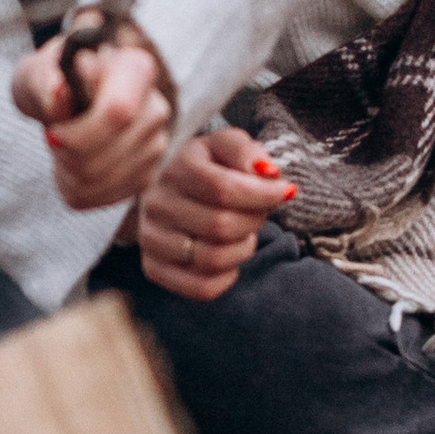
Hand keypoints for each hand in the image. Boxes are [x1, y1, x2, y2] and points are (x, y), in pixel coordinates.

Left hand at [10, 33, 174, 210]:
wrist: (66, 97)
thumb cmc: (53, 80)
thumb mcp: (38, 72)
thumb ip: (45, 80)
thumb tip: (59, 91)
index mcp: (135, 69)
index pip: (118, 112)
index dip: (80, 132)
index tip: (52, 131)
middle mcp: (155, 108)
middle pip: (108, 154)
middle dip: (66, 154)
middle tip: (52, 137)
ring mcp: (155, 145)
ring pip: (102, 181)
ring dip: (67, 172)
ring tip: (61, 150)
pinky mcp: (146, 176)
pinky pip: (102, 198)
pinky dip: (75, 188)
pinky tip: (71, 165)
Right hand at [135, 121, 295, 300]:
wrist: (174, 191)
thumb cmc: (210, 168)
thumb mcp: (227, 146)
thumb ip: (246, 151)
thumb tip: (267, 173)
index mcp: (177, 168)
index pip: (224, 189)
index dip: (262, 195)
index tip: (283, 192)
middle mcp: (157, 203)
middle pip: (220, 225)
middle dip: (254, 221)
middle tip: (259, 213)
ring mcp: (151, 238)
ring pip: (212, 259)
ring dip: (242, 249)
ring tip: (243, 233)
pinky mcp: (154, 268)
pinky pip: (200, 288)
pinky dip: (227, 278)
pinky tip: (230, 258)